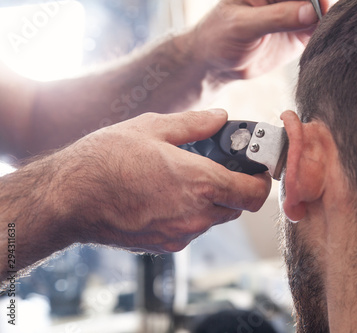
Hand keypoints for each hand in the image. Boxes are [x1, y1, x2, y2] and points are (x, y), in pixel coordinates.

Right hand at [57, 110, 270, 252]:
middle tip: (221, 168)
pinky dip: (191, 214)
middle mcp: (197, 214)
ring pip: (215, 219)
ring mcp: (181, 234)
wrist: (69, 199)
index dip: (261, 181)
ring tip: (187, 178)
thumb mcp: (152, 128)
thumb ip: (194, 124)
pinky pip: (191, 230)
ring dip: (212, 201)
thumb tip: (220, 117)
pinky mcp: (165, 245)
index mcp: (201, 183)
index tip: (255, 169)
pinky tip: (167, 196)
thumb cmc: (107, 159)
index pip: (254, 193)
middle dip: (236, 188)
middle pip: (237, 207)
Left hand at [189, 0, 337, 79]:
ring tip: (324, 28)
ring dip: (328, 15)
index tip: (320, 5)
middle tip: (324, 16)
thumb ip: (277, 17)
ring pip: (320, 8)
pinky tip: (324, 37)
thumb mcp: (244, 25)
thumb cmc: (221, 36)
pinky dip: (325, 31)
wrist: (217, 63)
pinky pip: (319, 28)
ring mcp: (294, 11)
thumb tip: (311, 11)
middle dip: (322, 3)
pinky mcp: (300, 32)